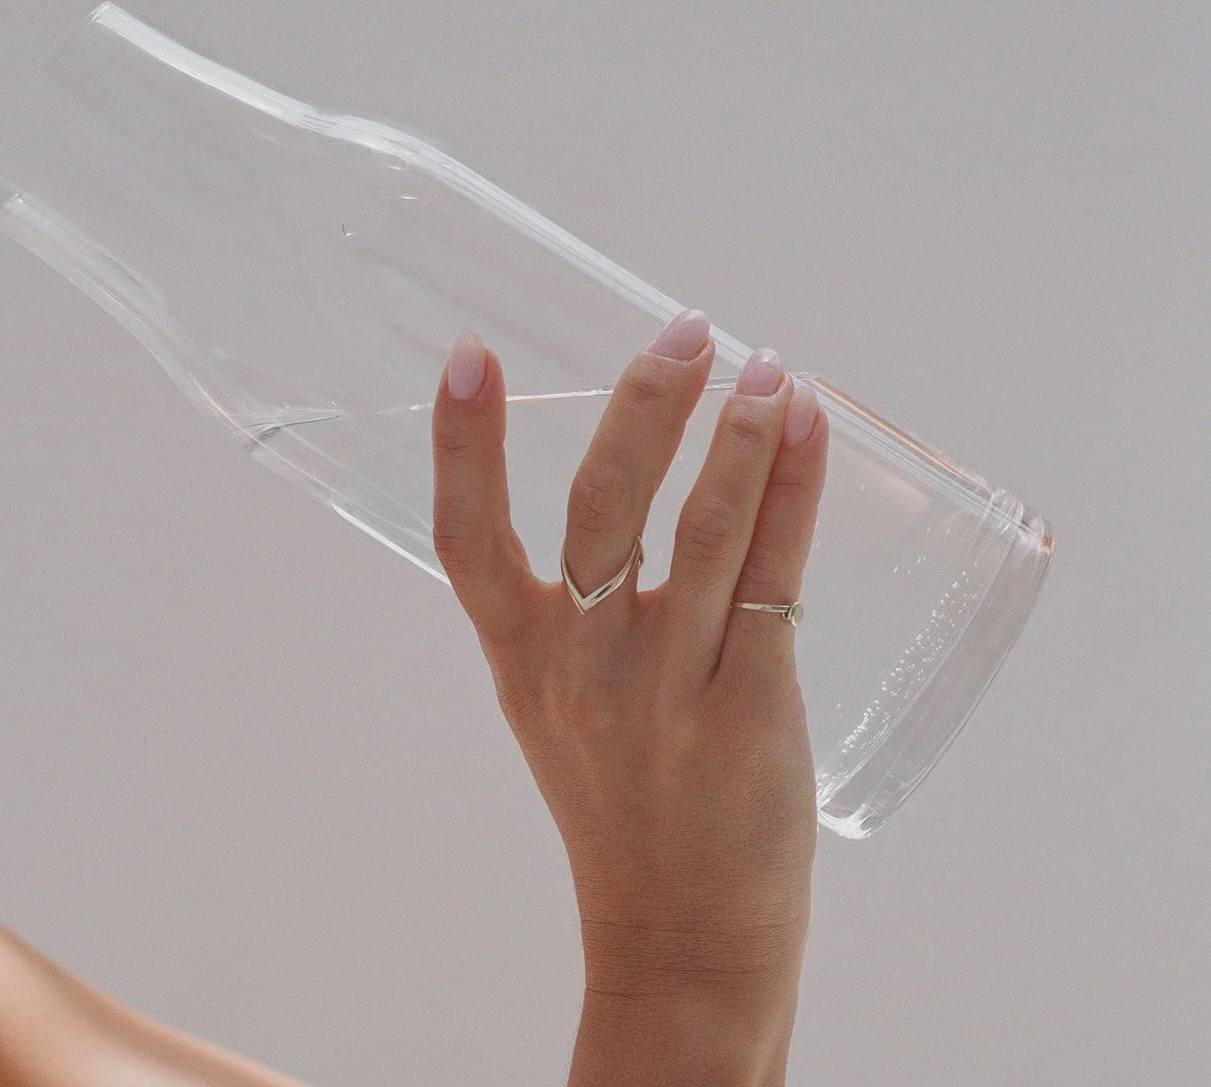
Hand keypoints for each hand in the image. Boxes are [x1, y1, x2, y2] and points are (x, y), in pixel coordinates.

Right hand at [431, 311, 827, 1018]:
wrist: (679, 937)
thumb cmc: (621, 812)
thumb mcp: (559, 710)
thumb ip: (575, 615)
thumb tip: (640, 493)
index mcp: (523, 659)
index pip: (465, 538)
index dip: (461, 445)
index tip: (466, 355)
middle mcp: (583, 665)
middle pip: (600, 507)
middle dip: (643, 404)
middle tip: (686, 331)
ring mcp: (665, 686)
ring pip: (702, 528)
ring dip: (738, 432)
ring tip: (766, 367)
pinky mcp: (748, 706)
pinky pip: (772, 572)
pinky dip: (790, 489)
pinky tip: (807, 430)